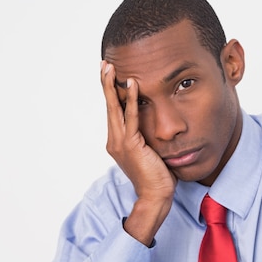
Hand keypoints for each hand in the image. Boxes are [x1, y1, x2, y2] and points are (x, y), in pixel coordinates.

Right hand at [101, 61, 175, 209]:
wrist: (155, 197)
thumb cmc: (157, 178)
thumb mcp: (152, 152)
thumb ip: (149, 138)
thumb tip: (158, 126)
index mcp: (118, 142)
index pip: (114, 113)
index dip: (111, 93)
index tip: (110, 76)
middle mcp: (114, 141)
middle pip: (109, 106)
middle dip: (106, 84)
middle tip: (104, 64)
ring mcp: (120, 143)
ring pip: (114, 108)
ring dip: (112, 86)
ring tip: (110, 67)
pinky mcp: (130, 145)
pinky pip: (130, 117)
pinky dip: (130, 100)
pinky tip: (131, 84)